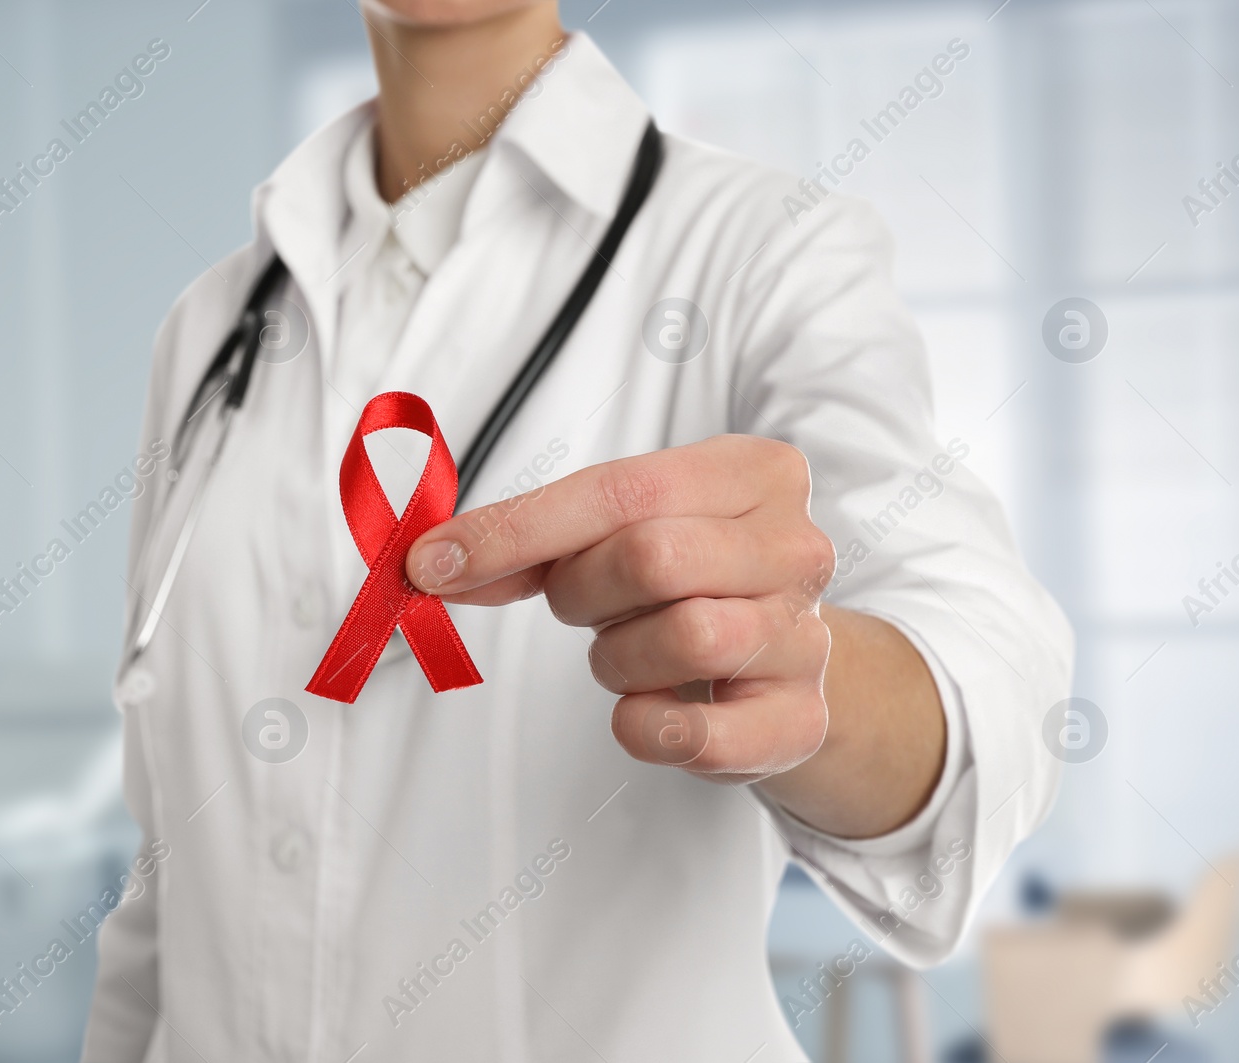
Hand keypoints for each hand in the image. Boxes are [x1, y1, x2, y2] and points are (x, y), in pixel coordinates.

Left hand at [406, 435, 836, 778]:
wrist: (782, 660)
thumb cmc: (690, 578)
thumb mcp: (619, 530)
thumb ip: (532, 537)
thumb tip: (434, 561)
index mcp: (753, 473)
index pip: (620, 490)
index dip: (515, 530)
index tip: (432, 563)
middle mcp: (795, 547)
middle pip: (653, 557)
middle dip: (584, 592)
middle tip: (585, 607)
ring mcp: (806, 635)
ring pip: (686, 637)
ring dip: (620, 659)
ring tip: (631, 653)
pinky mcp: (799, 719)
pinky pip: (698, 734)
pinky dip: (646, 727)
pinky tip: (646, 709)